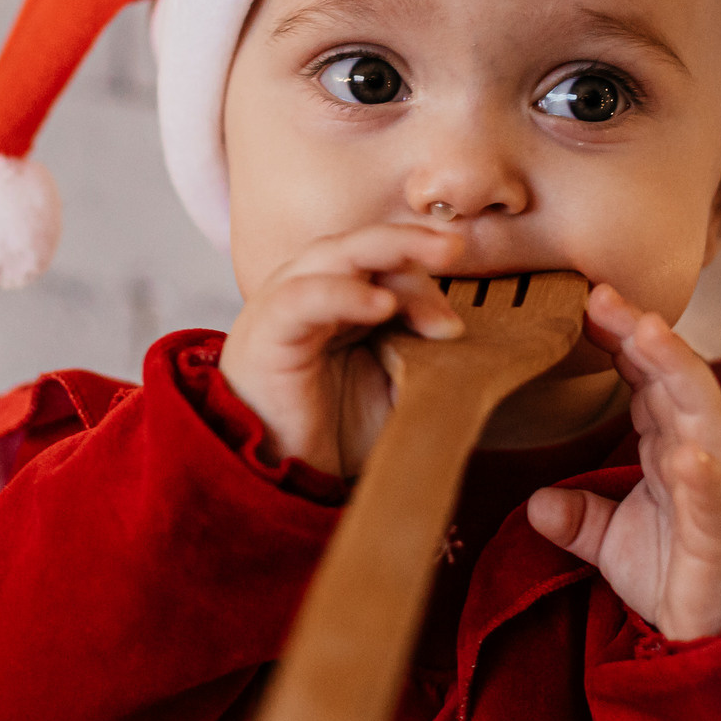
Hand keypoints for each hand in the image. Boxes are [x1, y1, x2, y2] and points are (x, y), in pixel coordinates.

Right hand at [219, 224, 465, 474]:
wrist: (285, 480)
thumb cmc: (333, 431)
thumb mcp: (394, 386)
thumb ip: (420, 353)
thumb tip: (455, 328)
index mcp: (338, 298)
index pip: (383, 263)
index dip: (423, 277)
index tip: (455, 328)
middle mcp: (309, 292)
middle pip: (362, 246)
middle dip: (412, 241)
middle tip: (454, 247)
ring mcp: (283, 306)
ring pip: (333, 255)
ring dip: (388, 250)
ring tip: (435, 259)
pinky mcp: (265, 334)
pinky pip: (301, 298)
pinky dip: (343, 293)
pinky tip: (381, 306)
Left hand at [525, 284, 720, 640]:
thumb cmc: (683, 573)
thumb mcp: (615, 543)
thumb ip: (579, 518)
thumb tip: (536, 503)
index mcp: (670, 445)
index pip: (645, 379)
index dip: (618, 339)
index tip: (582, 301)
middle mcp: (698, 452)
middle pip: (672, 379)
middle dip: (641, 334)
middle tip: (603, 294)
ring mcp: (717, 485)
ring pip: (703, 415)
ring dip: (677, 371)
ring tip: (648, 332)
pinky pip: (717, 496)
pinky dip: (705, 474)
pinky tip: (688, 455)